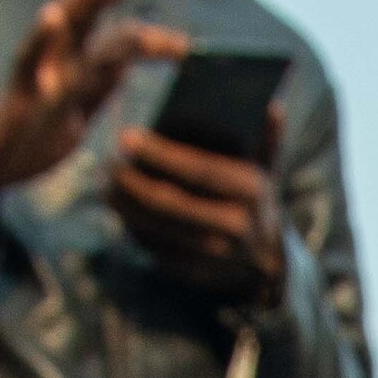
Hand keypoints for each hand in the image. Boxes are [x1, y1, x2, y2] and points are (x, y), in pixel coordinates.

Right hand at [0, 0, 181, 201]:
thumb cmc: (31, 135)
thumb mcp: (78, 109)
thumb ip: (101, 81)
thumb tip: (130, 59)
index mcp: (78, 63)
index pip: (113, 26)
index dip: (135, 1)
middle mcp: (60, 59)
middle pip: (94, 12)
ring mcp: (39, 73)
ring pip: (67, 31)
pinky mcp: (17, 96)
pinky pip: (27, 63)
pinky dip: (40, 39)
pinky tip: (51, 15)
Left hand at [112, 116, 283, 299]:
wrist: (265, 257)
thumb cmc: (254, 197)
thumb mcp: (266, 166)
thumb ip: (267, 136)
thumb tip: (272, 106)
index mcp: (249, 191)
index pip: (198, 170)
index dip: (159, 155)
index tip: (126, 138)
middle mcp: (234, 225)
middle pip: (169, 203)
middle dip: (132, 182)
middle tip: (108, 162)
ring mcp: (213, 254)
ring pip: (155, 227)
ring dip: (124, 204)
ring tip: (105, 182)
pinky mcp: (193, 272)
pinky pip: (153, 247)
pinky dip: (131, 225)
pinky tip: (119, 207)